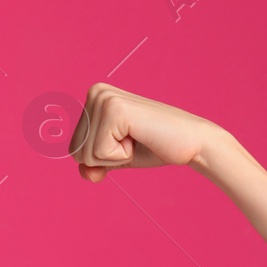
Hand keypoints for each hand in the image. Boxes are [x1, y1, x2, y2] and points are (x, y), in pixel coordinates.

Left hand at [68, 83, 232, 181]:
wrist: (191, 143)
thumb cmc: (155, 146)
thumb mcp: (115, 158)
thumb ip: (94, 166)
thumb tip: (85, 174)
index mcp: (93, 98)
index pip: (74, 148)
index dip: (101, 158)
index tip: (129, 141)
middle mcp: (95, 92)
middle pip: (76, 152)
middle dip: (106, 158)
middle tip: (135, 140)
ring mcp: (104, 98)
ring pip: (86, 154)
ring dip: (115, 156)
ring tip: (138, 138)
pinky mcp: (114, 110)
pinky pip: (99, 153)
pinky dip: (121, 155)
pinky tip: (139, 137)